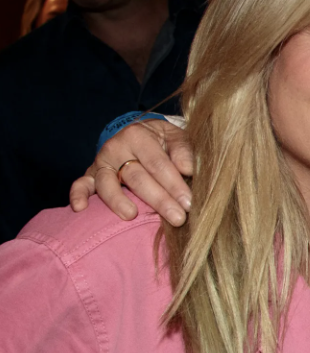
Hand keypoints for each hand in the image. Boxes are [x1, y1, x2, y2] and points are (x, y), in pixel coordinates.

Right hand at [69, 119, 193, 224]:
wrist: (138, 134)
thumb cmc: (162, 140)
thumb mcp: (176, 137)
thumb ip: (184, 151)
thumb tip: (188, 169)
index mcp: (138, 135)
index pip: (158, 163)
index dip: (174, 184)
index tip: (189, 203)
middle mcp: (116, 148)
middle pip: (136, 177)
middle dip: (158, 199)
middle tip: (177, 218)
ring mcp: (101, 162)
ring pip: (107, 184)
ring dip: (118, 201)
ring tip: (132, 215)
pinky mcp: (90, 175)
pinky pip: (80, 184)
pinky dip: (77, 195)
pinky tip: (80, 208)